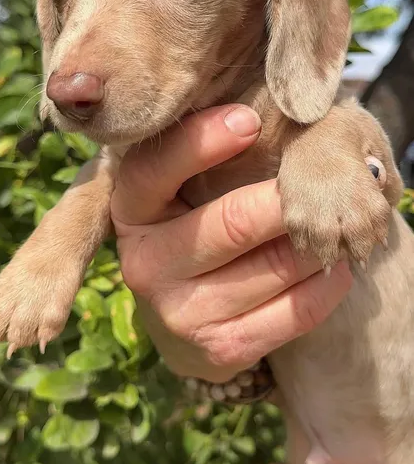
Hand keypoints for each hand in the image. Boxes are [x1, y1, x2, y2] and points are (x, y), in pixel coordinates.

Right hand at [110, 104, 351, 382]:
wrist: (181, 319)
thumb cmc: (192, 229)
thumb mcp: (180, 190)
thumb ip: (204, 153)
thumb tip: (271, 114)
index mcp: (130, 212)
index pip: (155, 169)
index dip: (203, 141)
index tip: (251, 121)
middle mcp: (144, 264)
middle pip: (233, 221)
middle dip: (288, 198)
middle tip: (324, 183)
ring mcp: (179, 313)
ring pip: (276, 265)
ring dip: (316, 239)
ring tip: (332, 223)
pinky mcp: (219, 349)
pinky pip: (296, 311)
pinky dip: (328, 283)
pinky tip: (333, 267)